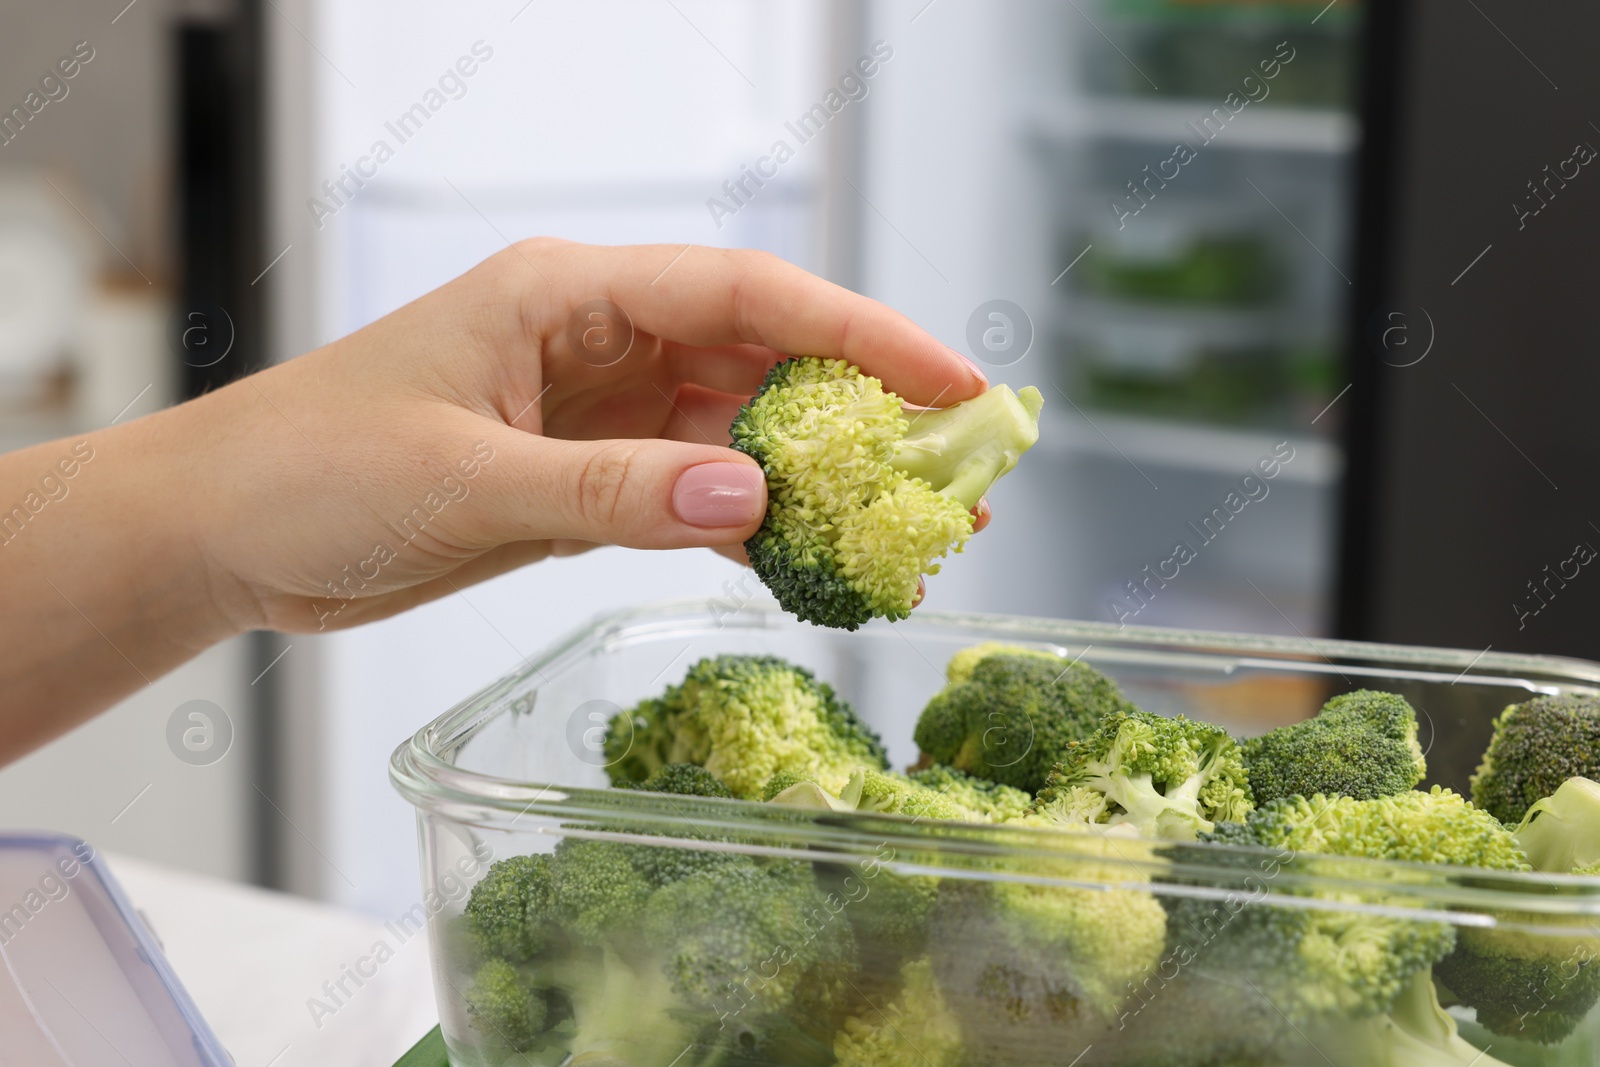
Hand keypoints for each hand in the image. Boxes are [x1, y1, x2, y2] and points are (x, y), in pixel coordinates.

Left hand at [180, 240, 989, 634]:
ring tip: (906, 526)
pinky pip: (694, 489)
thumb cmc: (313, 470)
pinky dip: (751, 521)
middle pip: (761, 357)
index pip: (744, 295)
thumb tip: (749, 498)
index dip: (857, 334)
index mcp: (568, 295)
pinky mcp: (584, 478)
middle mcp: (596, 341)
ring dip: (818, 474)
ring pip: (737, 428)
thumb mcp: (466, 479)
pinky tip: (810, 555)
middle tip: (956, 473)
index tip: (948, 383)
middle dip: (862, 411)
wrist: (227, 531)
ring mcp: (595, 411)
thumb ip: (608, 491)